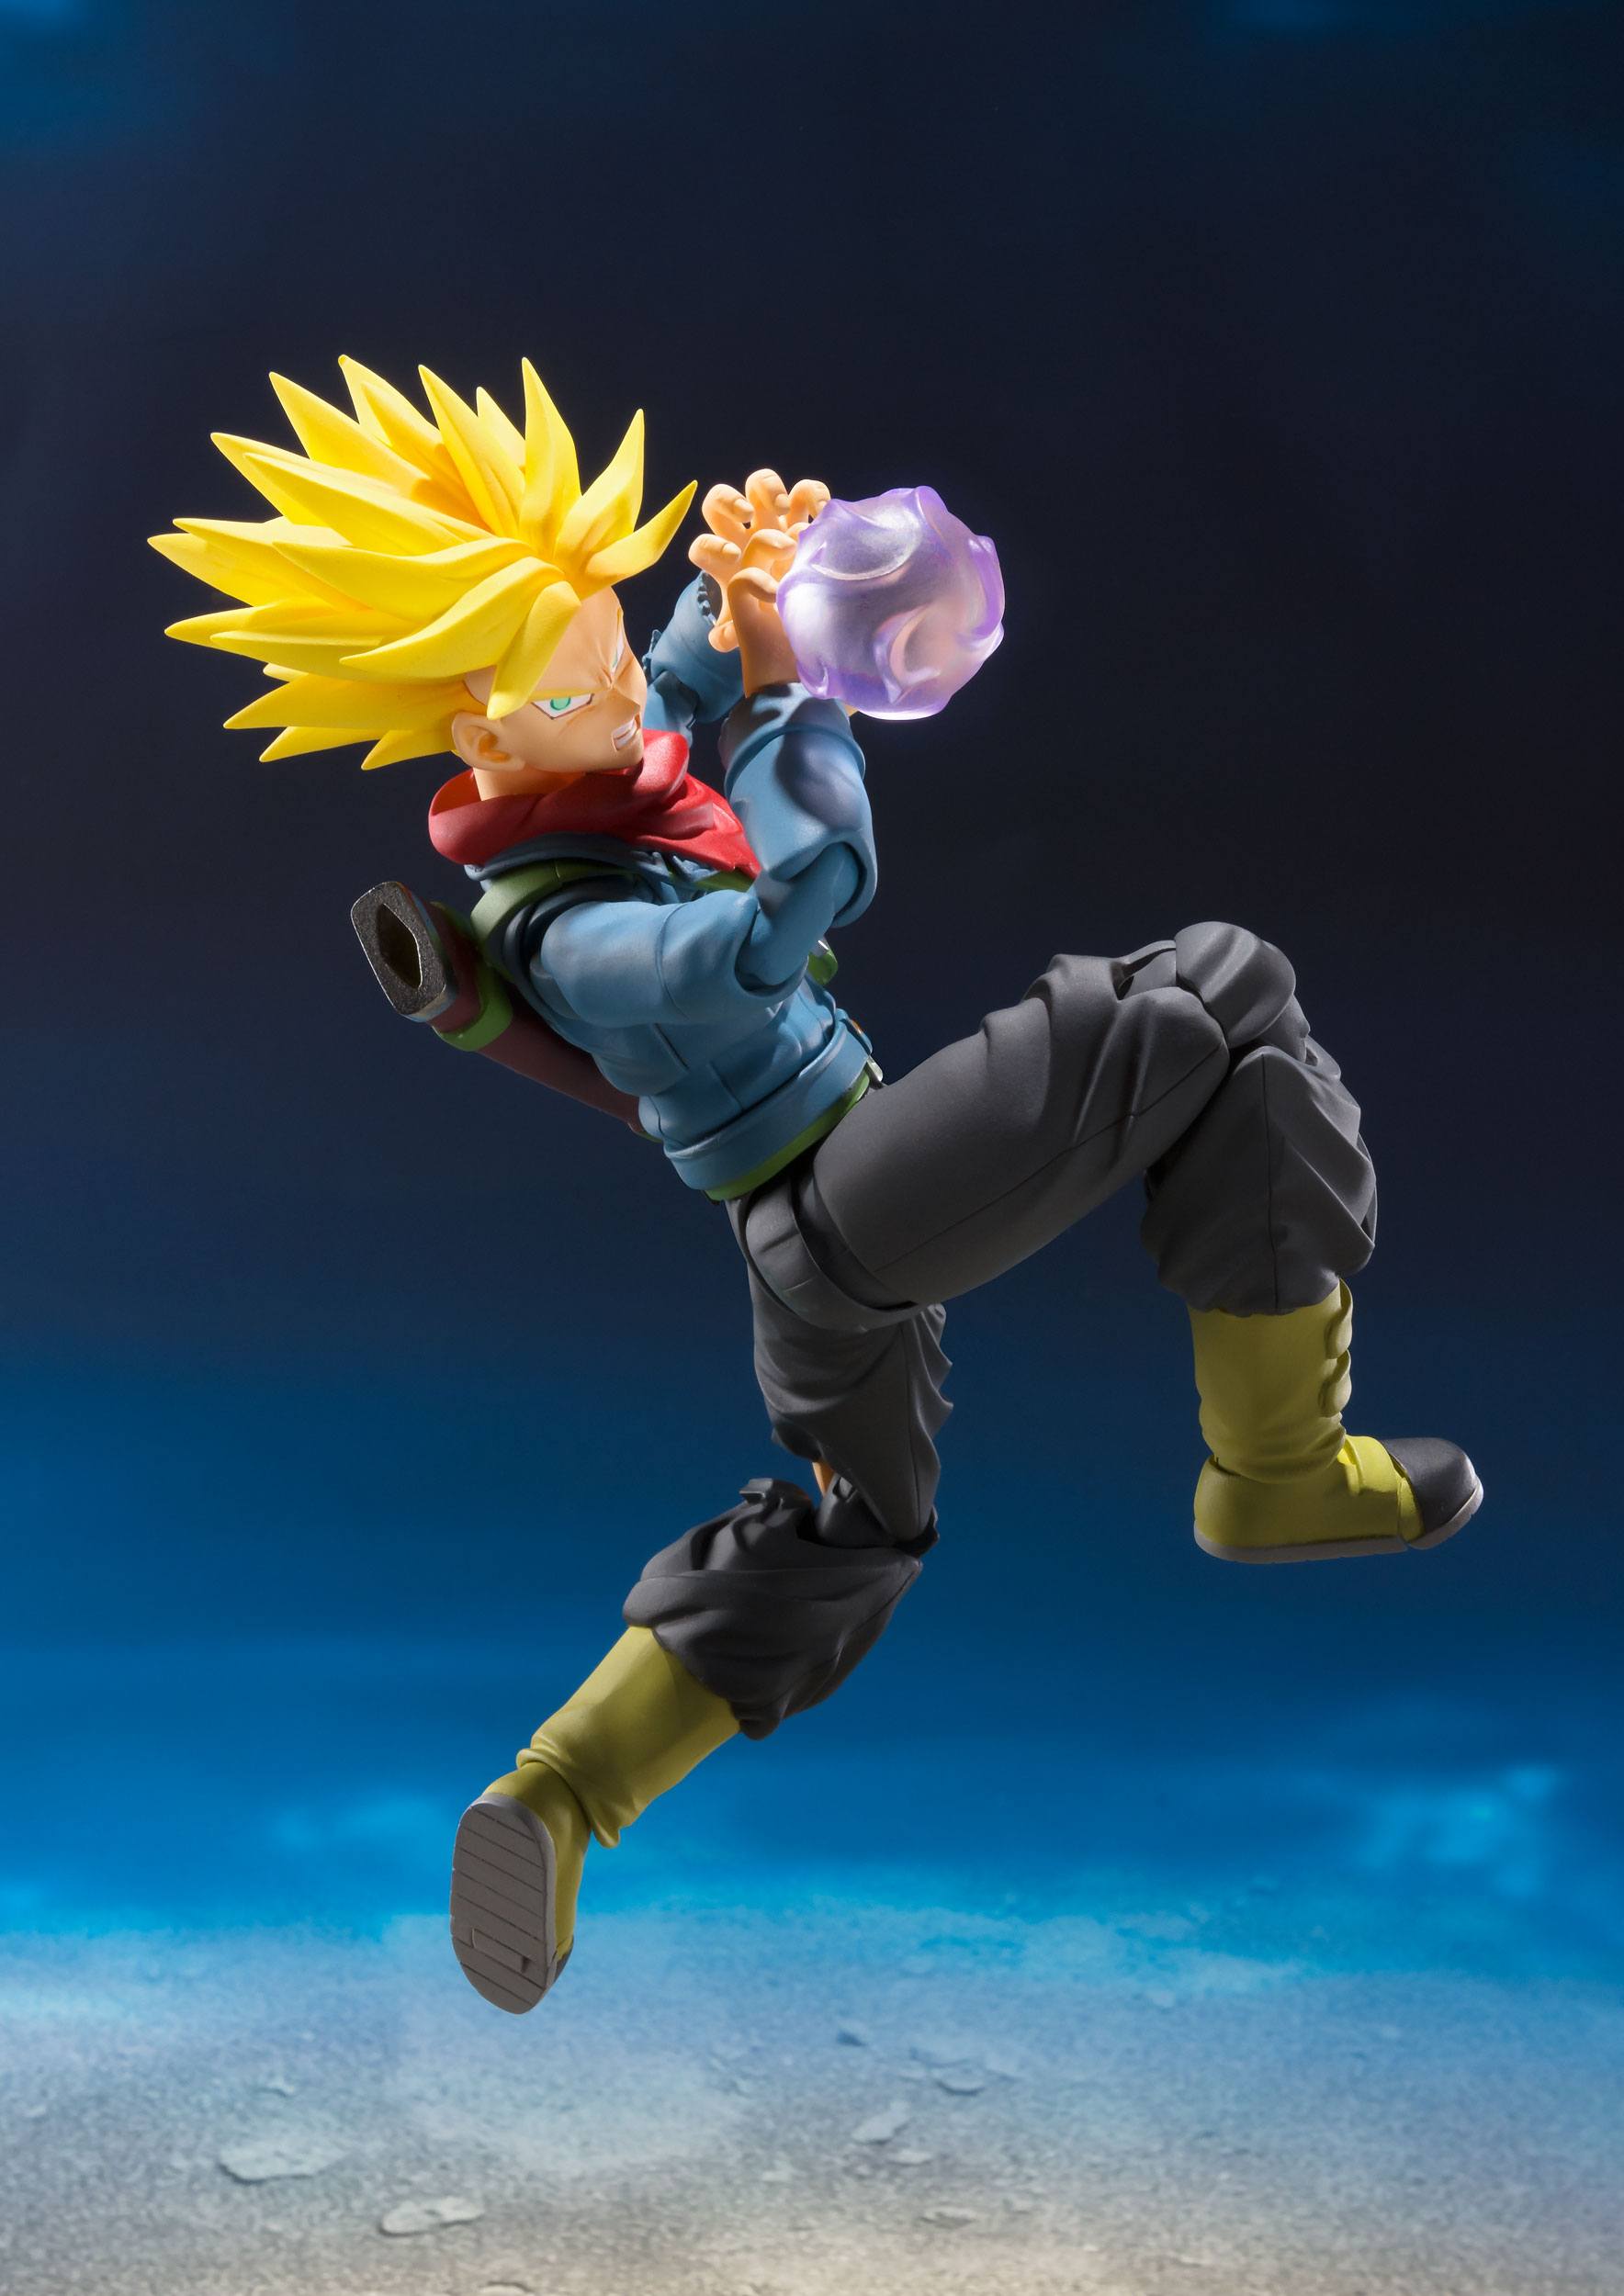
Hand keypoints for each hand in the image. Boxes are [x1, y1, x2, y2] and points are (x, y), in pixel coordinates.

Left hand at [689, 469, 828, 691]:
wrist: (802, 602)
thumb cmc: (771, 612)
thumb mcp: (752, 624)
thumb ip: (733, 632)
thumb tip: (722, 640)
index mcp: (727, 561)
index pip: (703, 547)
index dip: (712, 547)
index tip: (733, 559)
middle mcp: (744, 534)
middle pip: (719, 500)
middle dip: (729, 503)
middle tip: (750, 518)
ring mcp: (772, 519)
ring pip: (758, 484)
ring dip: (768, 489)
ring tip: (782, 509)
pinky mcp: (803, 514)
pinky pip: (804, 490)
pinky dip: (812, 494)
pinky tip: (820, 512)